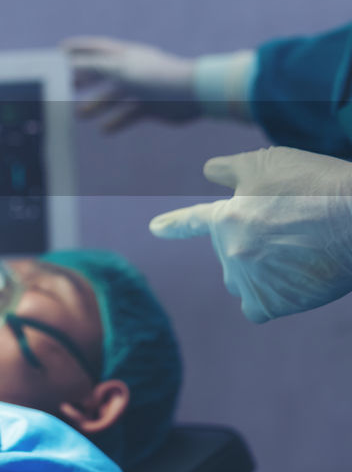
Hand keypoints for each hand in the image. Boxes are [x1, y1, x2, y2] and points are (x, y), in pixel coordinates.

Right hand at [63, 36, 198, 131]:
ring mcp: (142, 88)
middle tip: (66, 86)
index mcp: (125, 55)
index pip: (96, 48)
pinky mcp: (151, 106)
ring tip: (80, 115)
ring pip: (114, 96)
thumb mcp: (118, 70)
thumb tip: (65, 64)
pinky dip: (116, 121)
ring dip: (96, 105)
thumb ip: (91, 67)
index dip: (78, 48)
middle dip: (84, 79)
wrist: (193, 94)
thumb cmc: (156, 77)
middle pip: (102, 73)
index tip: (60, 51)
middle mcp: (133, 69)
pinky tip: (104, 131)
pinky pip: (129, 114)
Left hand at [149, 146, 351, 322]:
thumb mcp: (268, 163)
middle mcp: (230, 251)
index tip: (155, 228)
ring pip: (244, 282)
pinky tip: (294, 281)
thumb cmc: (317, 185)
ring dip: (261, 272)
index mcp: (225, 217)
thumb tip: (209, 171)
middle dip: (254, 243)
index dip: (176, 224)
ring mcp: (249, 279)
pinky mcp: (272, 302)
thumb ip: (232, 169)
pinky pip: (258, 308)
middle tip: (296, 229)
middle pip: (232, 254)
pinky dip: (272, 298)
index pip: (194, 220)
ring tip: (299, 252)